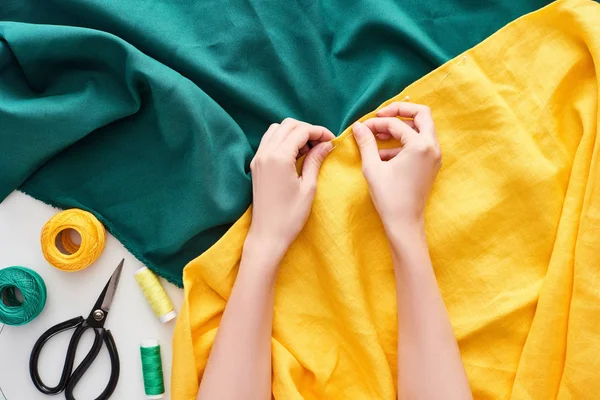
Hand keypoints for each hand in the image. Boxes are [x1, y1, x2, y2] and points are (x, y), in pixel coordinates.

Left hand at [247, 118, 334, 259]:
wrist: (267, 235)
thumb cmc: (290, 216)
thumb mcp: (308, 187)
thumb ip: (315, 160)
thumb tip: (326, 144)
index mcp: (279, 157)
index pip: (301, 131)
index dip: (319, 132)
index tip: (332, 140)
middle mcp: (265, 153)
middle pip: (288, 125)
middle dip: (307, 129)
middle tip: (322, 143)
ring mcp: (258, 158)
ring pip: (277, 129)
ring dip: (294, 133)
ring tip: (309, 149)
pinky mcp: (256, 165)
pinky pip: (269, 141)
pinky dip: (283, 140)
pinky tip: (296, 154)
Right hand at [352, 102, 441, 231]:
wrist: (404, 222)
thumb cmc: (389, 197)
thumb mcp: (373, 167)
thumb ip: (366, 143)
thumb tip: (358, 126)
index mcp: (420, 145)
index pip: (397, 123)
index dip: (376, 123)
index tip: (362, 127)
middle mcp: (432, 147)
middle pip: (421, 115)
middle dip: (399, 111)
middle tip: (380, 115)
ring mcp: (434, 156)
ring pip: (421, 129)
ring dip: (400, 128)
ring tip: (377, 136)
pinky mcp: (431, 164)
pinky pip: (420, 144)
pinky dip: (403, 142)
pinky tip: (382, 153)